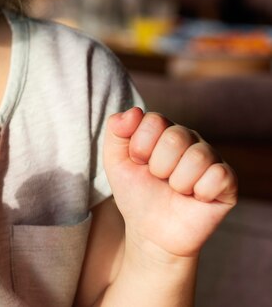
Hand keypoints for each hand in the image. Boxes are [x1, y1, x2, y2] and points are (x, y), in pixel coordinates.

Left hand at [103, 107, 236, 261]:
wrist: (151, 231)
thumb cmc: (135, 192)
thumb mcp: (115, 160)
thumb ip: (116, 130)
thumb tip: (134, 111)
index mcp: (163, 128)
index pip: (154, 120)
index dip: (140, 147)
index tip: (138, 162)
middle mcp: (189, 137)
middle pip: (176, 138)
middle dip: (158, 166)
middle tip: (158, 179)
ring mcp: (210, 157)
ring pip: (198, 157)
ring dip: (178, 182)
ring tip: (175, 189)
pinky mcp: (227, 181)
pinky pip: (219, 176)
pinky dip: (201, 192)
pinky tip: (195, 197)